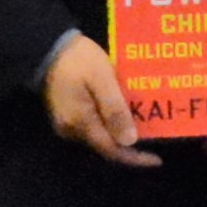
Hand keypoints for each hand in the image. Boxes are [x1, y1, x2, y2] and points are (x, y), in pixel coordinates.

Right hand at [42, 32, 160, 168]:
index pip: (112, 150)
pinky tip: (124, 115)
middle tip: (155, 137)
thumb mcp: (102, 79)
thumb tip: (130, 141)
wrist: (48, 46)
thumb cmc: (78, 60)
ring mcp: (67, 124)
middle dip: (130, 145)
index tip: (157, 159)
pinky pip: (93, 126)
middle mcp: (72, 131)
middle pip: (106, 146)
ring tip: (144, 126)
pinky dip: (110, 124)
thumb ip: (114, 110)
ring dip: (120, 134)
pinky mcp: (67, 115)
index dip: (135, 157)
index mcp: (81, 124)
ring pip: (100, 137)